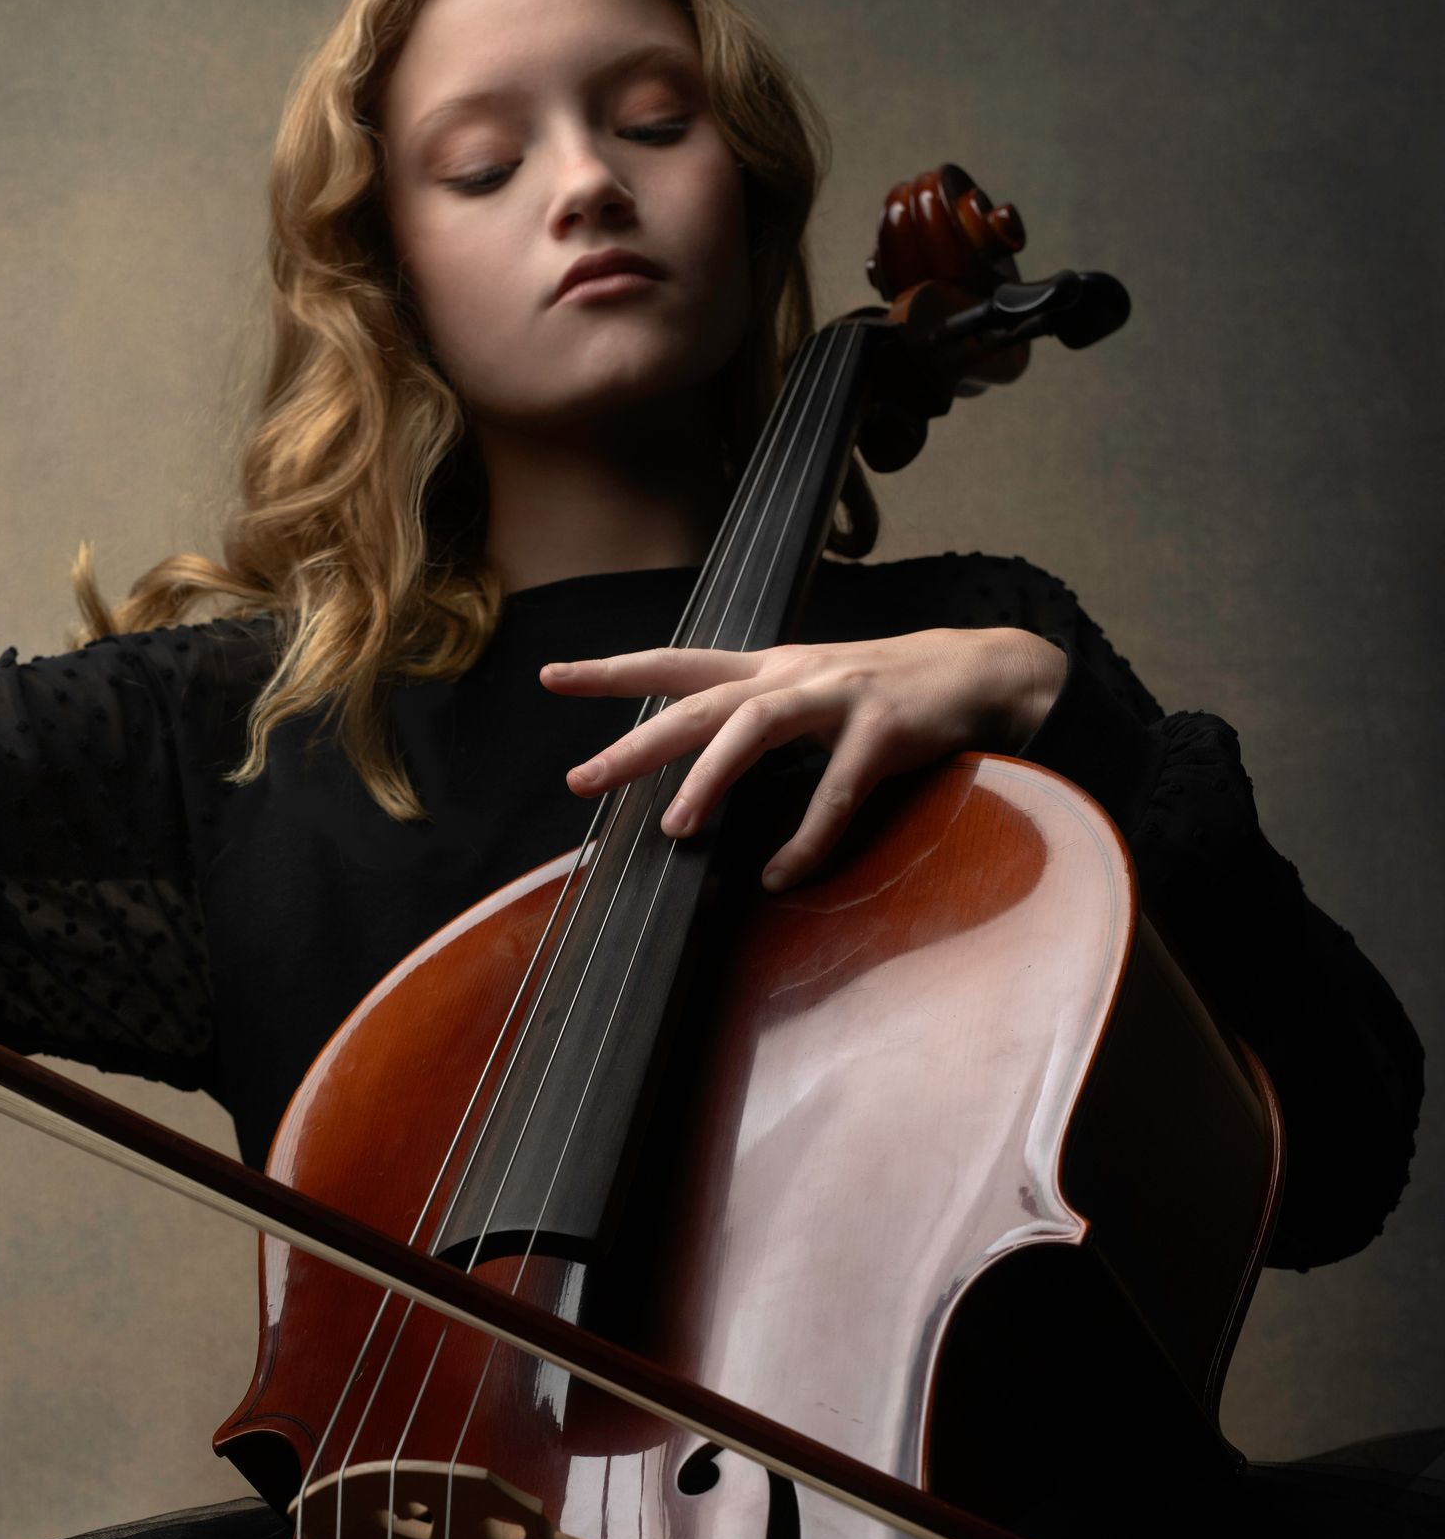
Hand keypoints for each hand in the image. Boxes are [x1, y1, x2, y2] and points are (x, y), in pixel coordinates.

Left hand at [541, 623, 1063, 888]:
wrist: (986, 671)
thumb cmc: (892, 692)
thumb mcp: (815, 693)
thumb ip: (760, 719)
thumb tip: (701, 765)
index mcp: (770, 668)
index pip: (677, 664)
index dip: (613, 670)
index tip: (552, 677)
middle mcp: (793, 674)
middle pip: (698, 702)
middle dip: (637, 740)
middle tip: (583, 779)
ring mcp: (838, 695)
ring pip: (754, 727)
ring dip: (711, 778)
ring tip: (675, 829)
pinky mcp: (883, 728)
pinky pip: (836, 789)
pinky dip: (808, 837)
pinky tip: (782, 874)